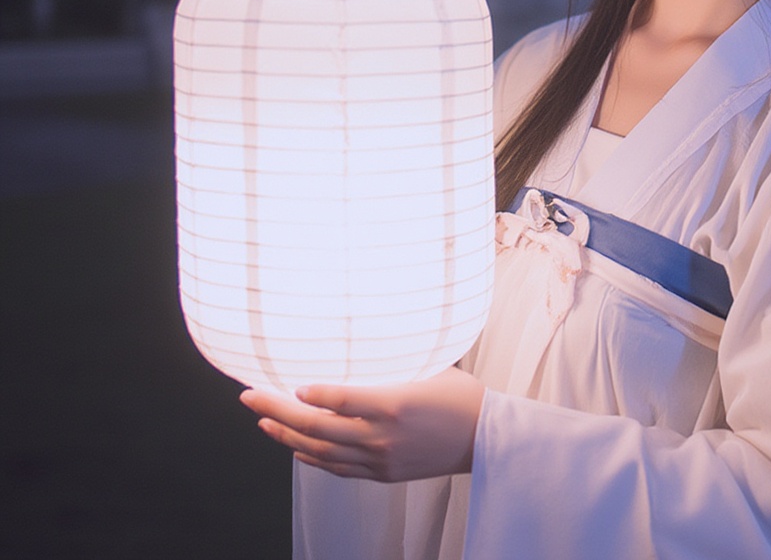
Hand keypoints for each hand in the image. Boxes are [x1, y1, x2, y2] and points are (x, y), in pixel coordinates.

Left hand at [239, 367, 484, 481]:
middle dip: (277, 412)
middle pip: (318, 428)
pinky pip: (336, 468)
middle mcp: (381, 437)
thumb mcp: (430, 365)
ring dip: (286, 436)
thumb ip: (393, 359)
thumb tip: (364, 335)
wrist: (483, 439)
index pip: (343, 400)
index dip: (314, 395)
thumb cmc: (459, 395)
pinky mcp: (380, 474)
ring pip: (320, 452)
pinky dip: (311, 457)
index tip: (289, 384)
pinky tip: (295, 447)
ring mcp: (378, 460)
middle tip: (248, 396)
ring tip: (261, 422)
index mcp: (395, 404)